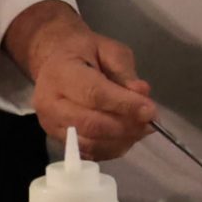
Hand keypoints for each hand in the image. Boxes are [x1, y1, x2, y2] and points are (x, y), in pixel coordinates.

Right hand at [4, 0, 154, 160]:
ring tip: (142, 128)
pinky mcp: (58, 140)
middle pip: (91, 123)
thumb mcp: (107, 49)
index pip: (94, 94)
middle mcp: (50, 104)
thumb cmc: (83, 52)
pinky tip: (127, 136)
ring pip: (91, 143)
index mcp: (60, 73)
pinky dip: (113, 148)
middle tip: (150, 121)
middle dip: (126, 126)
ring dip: (122, 140)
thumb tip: (141, 94)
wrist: (53, 62)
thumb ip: (124, 71)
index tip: (150, 109)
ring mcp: (52, 125)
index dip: (124, 104)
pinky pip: (90, 152)